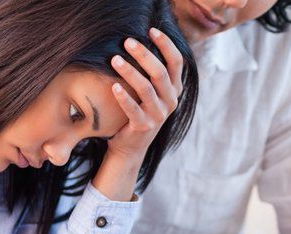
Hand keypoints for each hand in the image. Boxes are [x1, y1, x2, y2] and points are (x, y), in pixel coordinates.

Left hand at [105, 27, 183, 162]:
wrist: (131, 146)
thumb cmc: (138, 111)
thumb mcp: (151, 92)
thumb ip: (152, 73)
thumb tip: (140, 42)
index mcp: (175, 89)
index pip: (177, 61)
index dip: (166, 44)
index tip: (151, 30)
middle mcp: (171, 101)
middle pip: (161, 72)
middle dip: (144, 54)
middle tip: (127, 41)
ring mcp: (159, 115)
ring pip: (146, 89)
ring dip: (130, 72)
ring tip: (114, 59)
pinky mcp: (144, 127)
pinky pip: (134, 109)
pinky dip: (124, 97)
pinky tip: (113, 86)